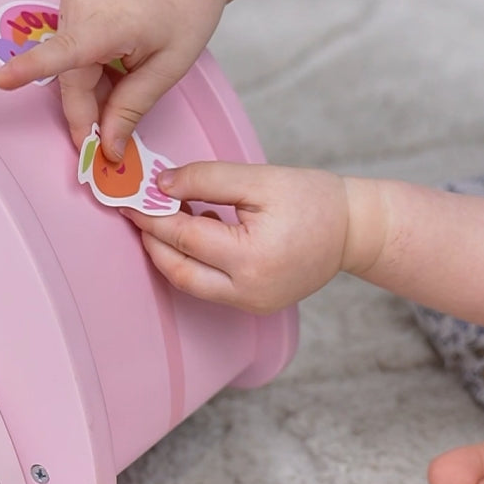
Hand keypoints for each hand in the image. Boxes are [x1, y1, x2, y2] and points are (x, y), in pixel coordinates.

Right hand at [0, 0, 228, 159]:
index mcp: (110, 18)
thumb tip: (108, 147)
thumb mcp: (169, 66)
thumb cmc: (188, 7)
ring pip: (69, 61)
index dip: (30, 69)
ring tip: (126, 82)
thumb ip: (132, 107)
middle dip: (85, 112)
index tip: (0, 81)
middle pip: (70, 74)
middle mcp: (82, 1)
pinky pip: (71, 42)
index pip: (64, 52)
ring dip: (89, 87)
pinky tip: (117, 61)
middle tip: (104, 144)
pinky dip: (88, 63)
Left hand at [122, 161, 349, 312]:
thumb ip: (207, 179)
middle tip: (138, 210)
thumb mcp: (260, 179)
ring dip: (172, 251)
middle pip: (179, 270)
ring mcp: (251, 304)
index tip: (128, 197)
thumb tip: (161, 185)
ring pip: (191, 283)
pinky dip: (195, 260)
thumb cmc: (314, 200)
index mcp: (251, 258)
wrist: (355, 230)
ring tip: (169, 214)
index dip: (151, 215)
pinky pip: (210, 286)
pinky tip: (198, 229)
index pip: (185, 236)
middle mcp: (248, 291)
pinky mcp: (254, 305)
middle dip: (153, 240)